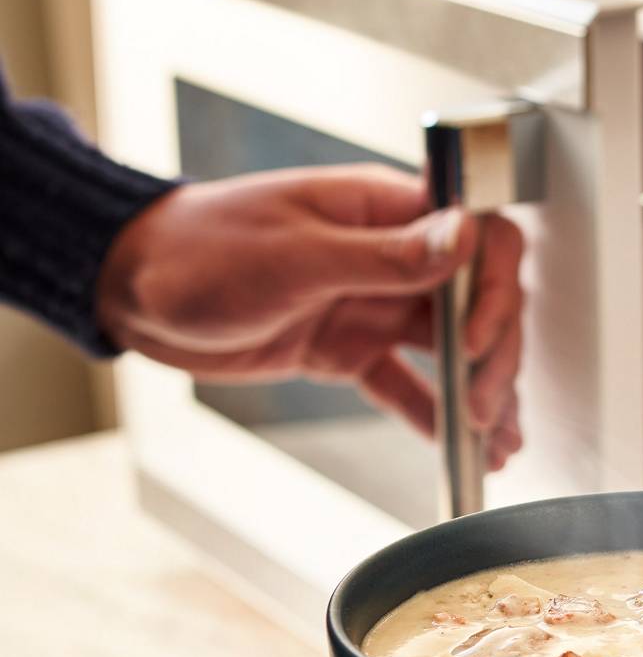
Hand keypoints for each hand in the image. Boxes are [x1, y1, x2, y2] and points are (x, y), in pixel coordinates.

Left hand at [96, 166, 523, 468]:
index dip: (493, 290)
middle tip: (485, 409)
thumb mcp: (295, 255)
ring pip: (452, 351)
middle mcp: (389, 257)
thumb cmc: (198, 251)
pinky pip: (408, 385)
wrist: (132, 289)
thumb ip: (386, 254)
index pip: (478, 239)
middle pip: (476, 304)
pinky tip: (461, 445)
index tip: (476, 341)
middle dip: (493, 359)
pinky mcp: (350, 349)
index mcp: (383, 211)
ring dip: (480, 393)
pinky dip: (436, 416)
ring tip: (496, 442)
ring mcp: (373, 306)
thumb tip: (464, 237)